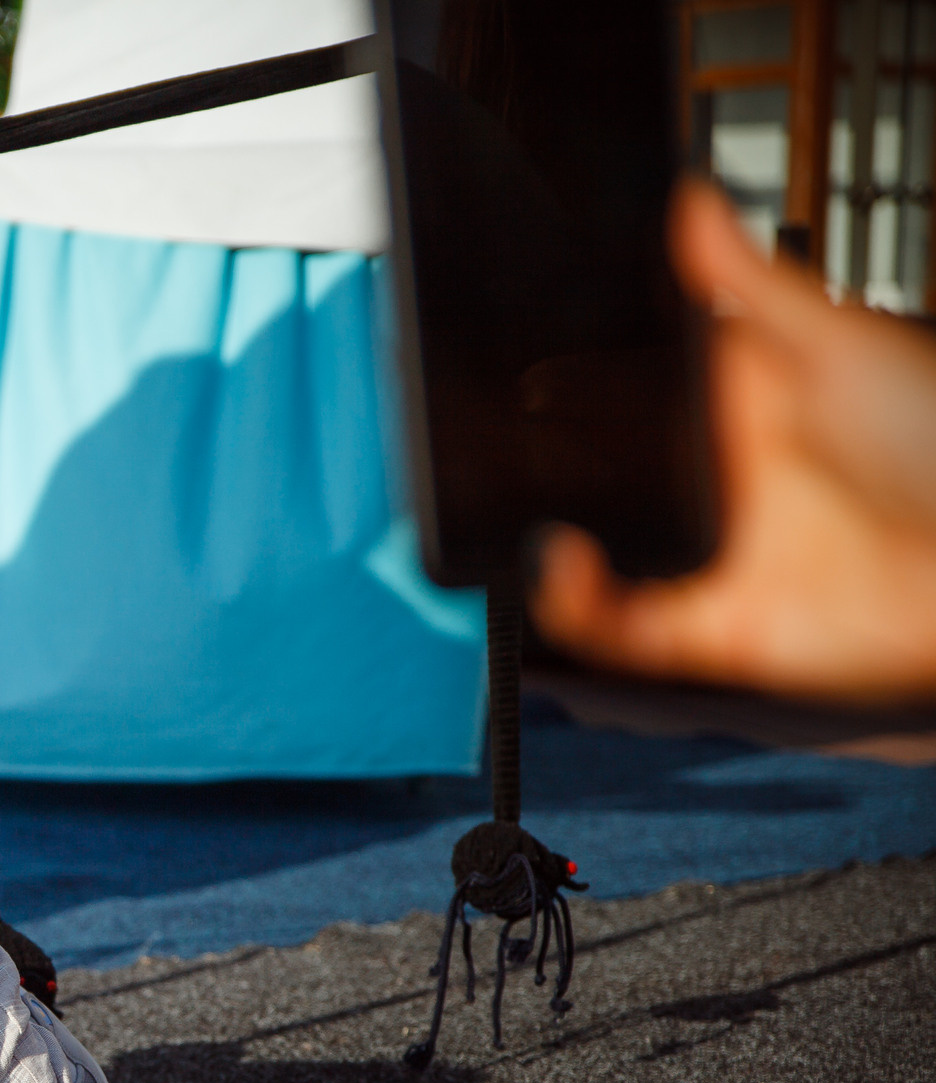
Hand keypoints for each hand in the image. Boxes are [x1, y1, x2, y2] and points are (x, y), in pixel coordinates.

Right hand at [531, 179, 935, 705]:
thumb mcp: (839, 340)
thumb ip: (752, 283)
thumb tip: (689, 201)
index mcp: (739, 412)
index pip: (633, 393)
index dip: (572, 383)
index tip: (523, 362)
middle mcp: (718, 485)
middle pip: (598, 474)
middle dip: (537, 456)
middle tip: (494, 427)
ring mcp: (711, 554)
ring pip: (594, 555)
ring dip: (541, 535)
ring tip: (504, 496)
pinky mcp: (713, 624)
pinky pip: (620, 628)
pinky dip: (575, 605)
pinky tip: (564, 560)